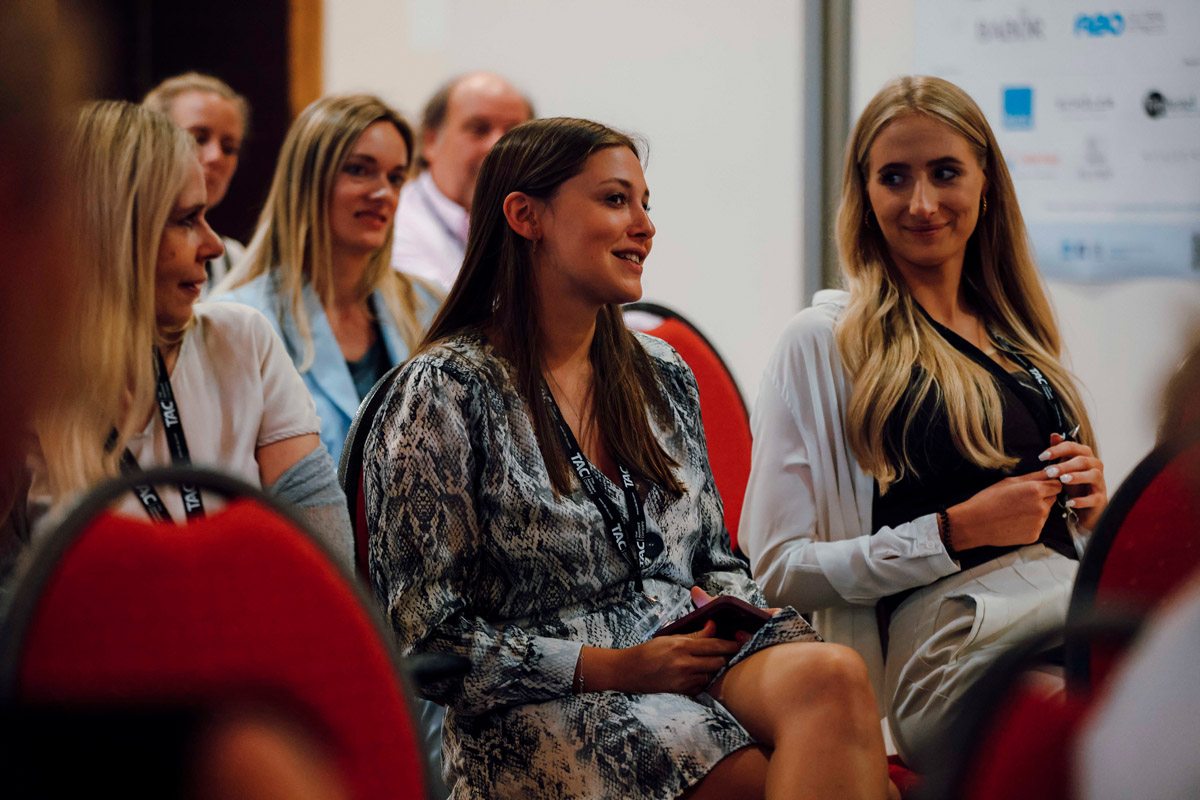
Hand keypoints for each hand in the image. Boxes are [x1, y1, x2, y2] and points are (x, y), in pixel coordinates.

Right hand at [586, 619, 740, 695]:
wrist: (630, 672)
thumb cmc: (649, 651)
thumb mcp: (671, 637)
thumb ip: (695, 634)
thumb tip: (713, 627)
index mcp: (682, 646)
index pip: (715, 645)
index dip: (731, 643)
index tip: (741, 640)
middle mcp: (685, 664)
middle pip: (719, 662)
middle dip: (727, 656)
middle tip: (732, 651)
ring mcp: (684, 680)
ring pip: (713, 674)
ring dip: (718, 668)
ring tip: (718, 662)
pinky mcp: (683, 692)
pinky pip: (704, 685)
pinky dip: (707, 679)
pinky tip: (703, 673)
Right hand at [947, 471, 1062, 550]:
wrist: (975, 523)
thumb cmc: (989, 499)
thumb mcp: (1009, 482)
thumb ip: (1033, 476)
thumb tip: (1050, 472)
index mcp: (1036, 490)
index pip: (1057, 485)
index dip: (1048, 485)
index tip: (1039, 487)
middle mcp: (1041, 507)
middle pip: (1052, 499)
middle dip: (1042, 497)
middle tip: (1022, 499)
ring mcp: (1039, 523)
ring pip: (1045, 513)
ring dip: (1036, 511)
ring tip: (1015, 511)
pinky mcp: (1034, 535)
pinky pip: (1037, 526)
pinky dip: (1029, 524)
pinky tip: (1014, 522)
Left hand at [1039, 433, 1106, 529]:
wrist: (1086, 506)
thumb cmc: (1074, 483)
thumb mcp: (1064, 466)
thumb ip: (1060, 451)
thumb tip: (1054, 435)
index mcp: (1085, 456)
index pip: (1072, 447)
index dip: (1057, 450)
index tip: (1041, 457)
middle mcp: (1095, 466)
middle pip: (1082, 461)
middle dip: (1064, 465)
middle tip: (1048, 471)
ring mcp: (1100, 482)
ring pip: (1092, 475)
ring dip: (1077, 477)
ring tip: (1062, 480)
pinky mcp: (1100, 498)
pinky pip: (1094, 498)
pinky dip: (1082, 500)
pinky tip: (1070, 503)